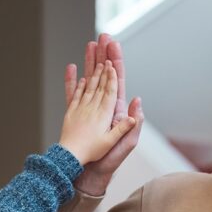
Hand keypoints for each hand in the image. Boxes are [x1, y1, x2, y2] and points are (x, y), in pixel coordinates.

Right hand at [65, 34, 144, 194]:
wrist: (90, 173)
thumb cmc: (109, 161)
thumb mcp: (126, 143)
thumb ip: (133, 124)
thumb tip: (138, 102)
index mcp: (117, 111)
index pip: (118, 81)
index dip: (116, 63)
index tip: (113, 46)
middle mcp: (105, 107)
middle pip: (104, 76)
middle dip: (103, 56)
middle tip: (102, 37)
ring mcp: (91, 110)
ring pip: (91, 80)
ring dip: (90, 63)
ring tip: (88, 46)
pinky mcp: (79, 115)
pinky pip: (75, 94)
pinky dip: (74, 80)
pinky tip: (73, 69)